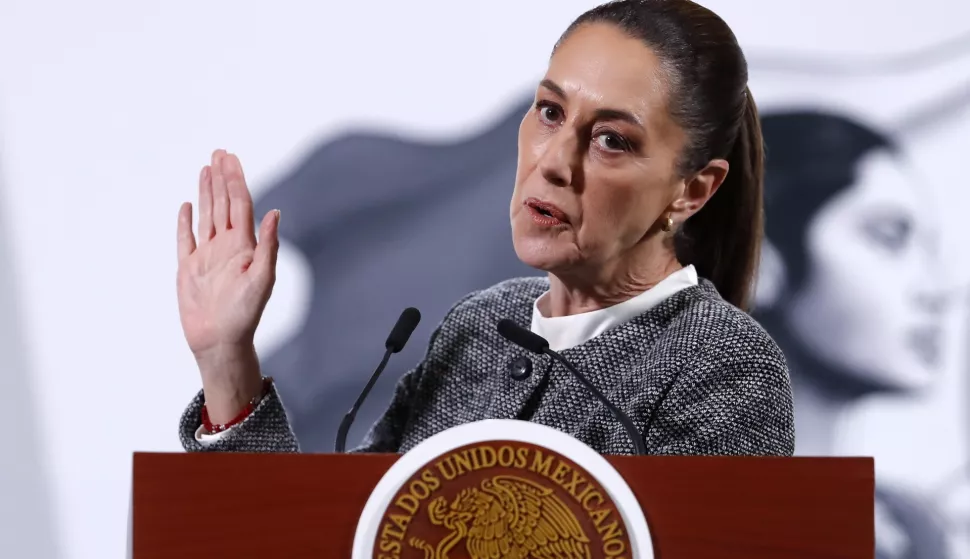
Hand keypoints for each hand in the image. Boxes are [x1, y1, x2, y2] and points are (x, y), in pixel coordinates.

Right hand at [176, 150, 279, 420]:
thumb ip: (269, 245)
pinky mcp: (188, 268)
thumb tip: (275, 212)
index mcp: (244, 246)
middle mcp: (227, 246)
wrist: (221, 342)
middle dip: (222, 177)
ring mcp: (207, 256)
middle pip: (224, 203)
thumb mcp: (262, 279)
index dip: (236, 179)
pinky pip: (185, 238)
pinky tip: (187, 205)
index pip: (240, 204)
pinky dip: (185, 221)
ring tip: (205, 168)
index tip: (230, 158)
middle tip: (219, 152)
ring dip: (206, 191)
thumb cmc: (245, 315)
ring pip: (206, 215)